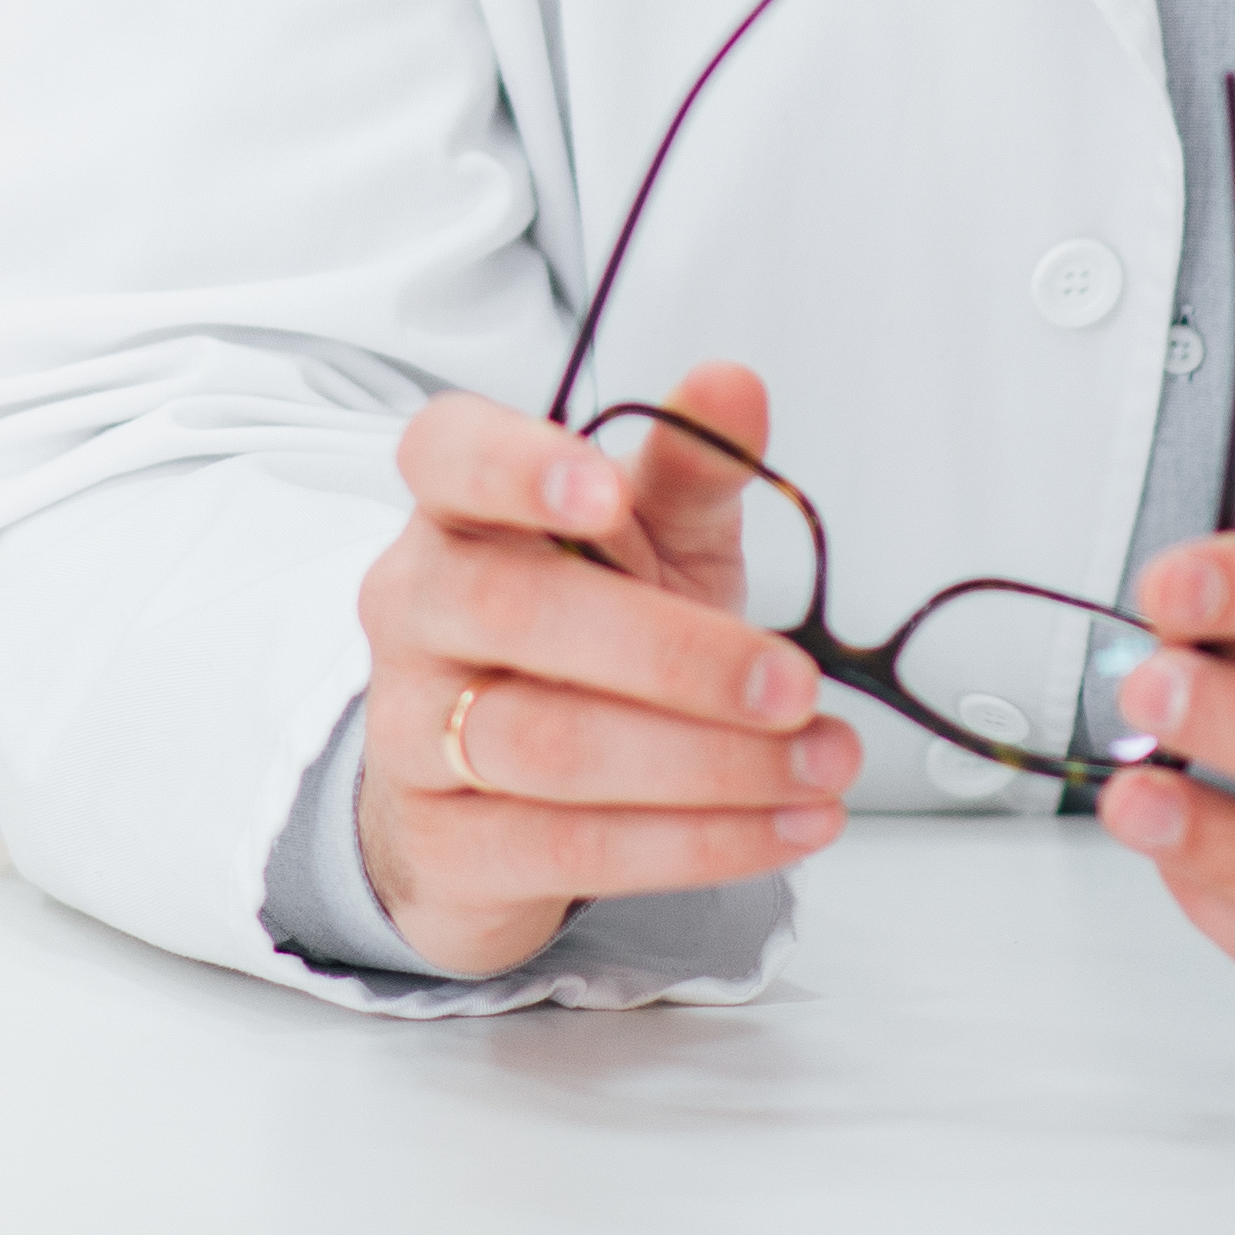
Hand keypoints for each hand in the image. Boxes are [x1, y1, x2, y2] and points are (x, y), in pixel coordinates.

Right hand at [348, 362, 856, 975]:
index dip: (517, 467)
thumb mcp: (648, 543)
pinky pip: (573, 849)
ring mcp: (414, 731)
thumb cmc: (582, 639)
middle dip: (675, 654)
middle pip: (516, 610)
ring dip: (711, 763)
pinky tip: (783, 825)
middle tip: (793, 684)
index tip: (605, 492)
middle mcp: (418, 608)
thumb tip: (734, 386)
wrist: (496, 797)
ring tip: (820, 763)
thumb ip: (689, 465)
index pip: (447, 455)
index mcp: (460, 509)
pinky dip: (698, 842)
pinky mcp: (447, 846)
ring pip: (552, 745)